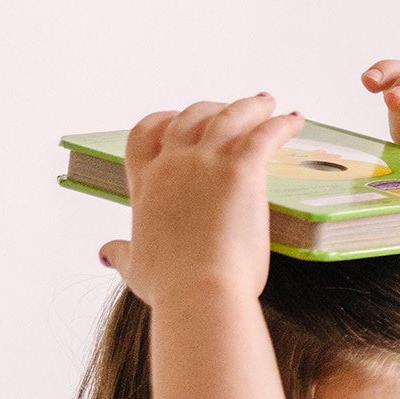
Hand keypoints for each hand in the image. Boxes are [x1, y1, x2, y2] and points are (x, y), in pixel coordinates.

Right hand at [97, 95, 305, 306]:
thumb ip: (122, 254)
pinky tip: (294, 122)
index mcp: (146, 183)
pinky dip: (280, 124)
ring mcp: (206, 163)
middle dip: (209, 109)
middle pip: (189, 118)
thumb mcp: (136, 269)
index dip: (161, 122)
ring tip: (266, 104)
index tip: (175, 119)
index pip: (144, 134)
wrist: (198, 294)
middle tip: (228, 111)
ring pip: (228, 116)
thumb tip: (105, 254)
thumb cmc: (170, 289)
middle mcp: (172, 164)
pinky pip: (263, 135)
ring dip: (249, 107)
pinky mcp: (240, 171)